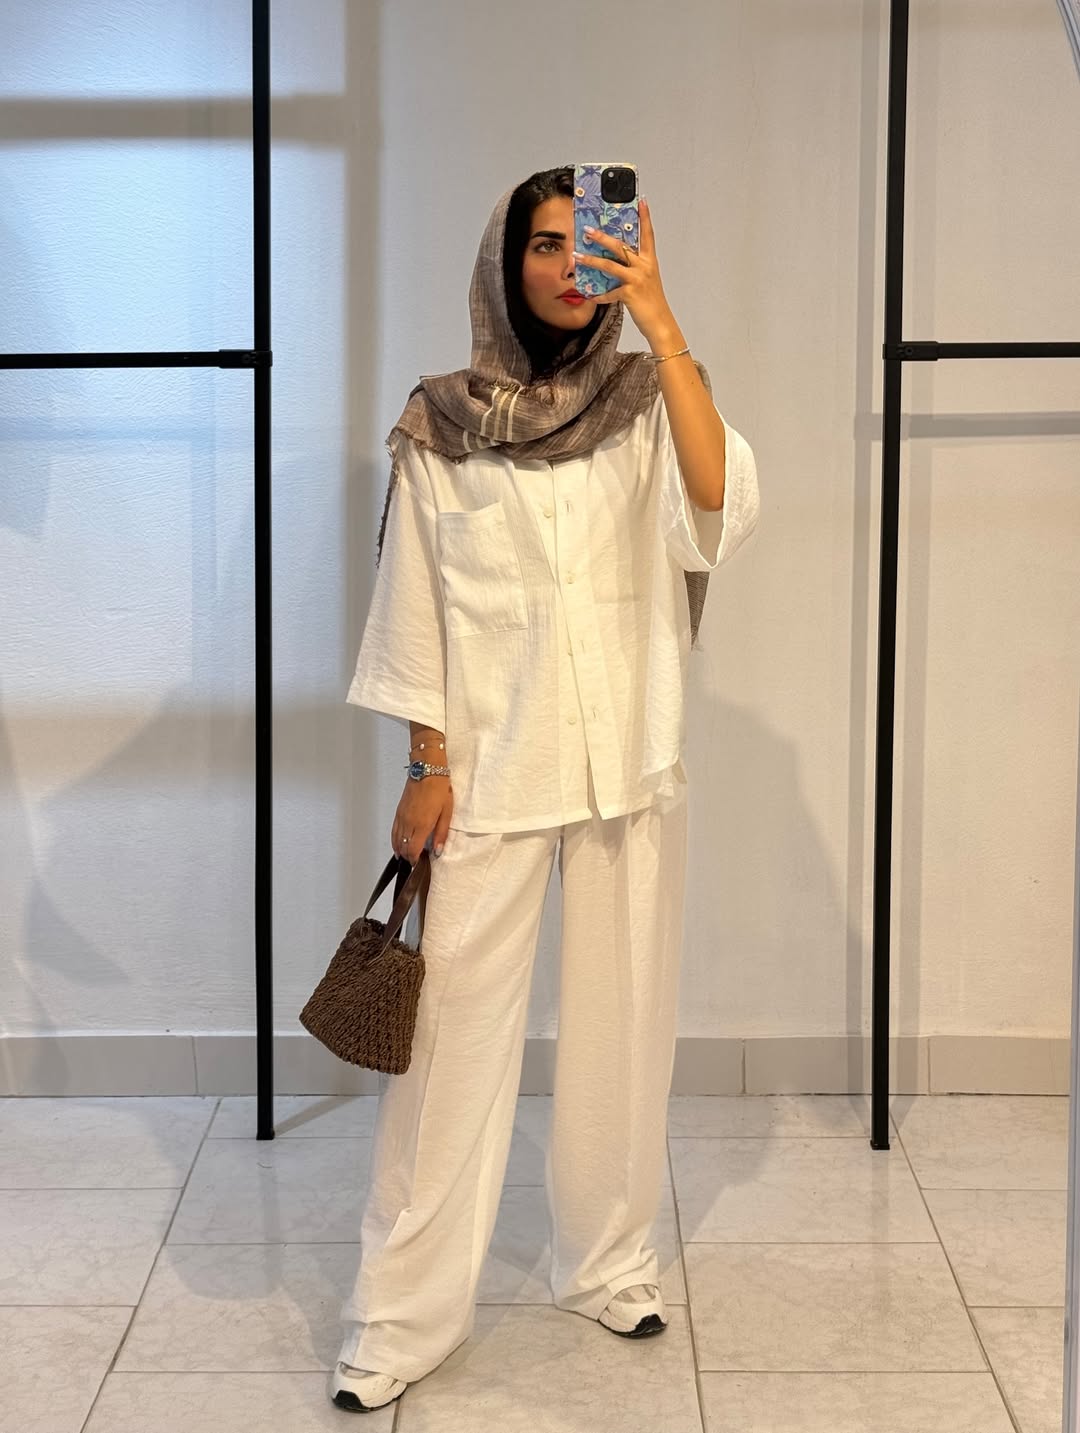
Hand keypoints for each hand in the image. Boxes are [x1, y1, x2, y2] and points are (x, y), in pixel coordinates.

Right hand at [393, 775, 452, 865]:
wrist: (427, 771)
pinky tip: (398, 844)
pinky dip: (395, 840)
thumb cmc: (439, 789)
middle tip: (415, 861)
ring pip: (396, 840)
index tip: (418, 864)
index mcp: (422, 824)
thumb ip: (441, 834)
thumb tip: (438, 850)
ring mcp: (402, 817)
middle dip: (408, 857)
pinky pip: (394, 831)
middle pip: (403, 847)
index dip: (415, 860)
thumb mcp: (447, 813)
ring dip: (400, 850)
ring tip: (406, 856)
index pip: (413, 850)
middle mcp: (409, 822)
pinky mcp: (399, 812)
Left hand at [574, 197, 674, 340]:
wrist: (660, 323)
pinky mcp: (630, 293)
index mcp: (650, 261)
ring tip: (577, 256)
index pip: (648, 234)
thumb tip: (614, 260)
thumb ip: (633, 267)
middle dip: (602, 237)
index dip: (645, 217)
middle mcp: (644, 266)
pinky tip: (590, 296)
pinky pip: (609, 293)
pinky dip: (599, 295)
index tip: (642, 201)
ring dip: (591, 260)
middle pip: (621, 246)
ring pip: (611, 265)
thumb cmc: (651, 301)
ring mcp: (637, 279)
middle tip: (588, 230)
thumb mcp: (646, 279)